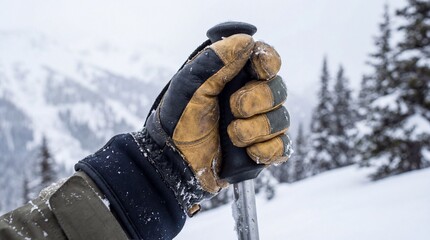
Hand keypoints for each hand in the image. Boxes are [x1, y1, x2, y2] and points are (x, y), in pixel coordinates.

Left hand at [145, 34, 290, 211]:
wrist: (174, 165)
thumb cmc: (177, 123)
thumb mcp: (189, 87)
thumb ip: (215, 62)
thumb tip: (247, 40)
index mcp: (234, 79)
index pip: (266, 61)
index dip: (269, 63)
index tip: (260, 70)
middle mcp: (250, 100)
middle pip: (278, 90)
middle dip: (257, 100)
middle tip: (233, 109)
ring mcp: (257, 127)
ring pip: (282, 119)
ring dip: (256, 128)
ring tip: (231, 135)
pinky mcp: (261, 152)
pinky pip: (282, 147)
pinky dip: (267, 150)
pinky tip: (248, 153)